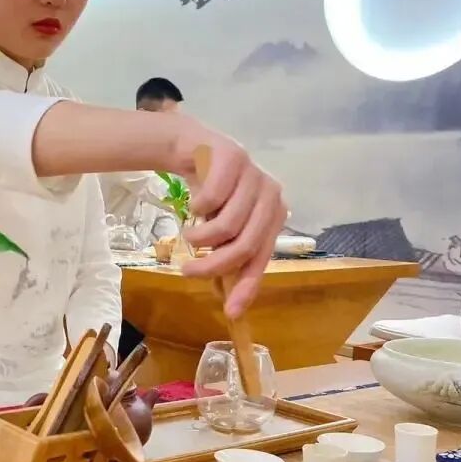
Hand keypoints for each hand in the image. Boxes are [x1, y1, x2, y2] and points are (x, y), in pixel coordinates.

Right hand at [168, 118, 287, 317]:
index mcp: (273, 217)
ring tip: (187, 237)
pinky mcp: (235, 158)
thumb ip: (229, 256)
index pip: (262, 258)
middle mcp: (272, 196)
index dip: (246, 287)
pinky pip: (212, 199)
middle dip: (213, 265)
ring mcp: (255, 175)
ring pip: (228, 225)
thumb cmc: (212, 195)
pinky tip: (194, 205)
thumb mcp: (222, 229)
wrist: (193, 150)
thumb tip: (229, 302)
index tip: (230, 312)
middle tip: (187, 271)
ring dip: (199, 238)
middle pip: (245, 245)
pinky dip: (196, 209)